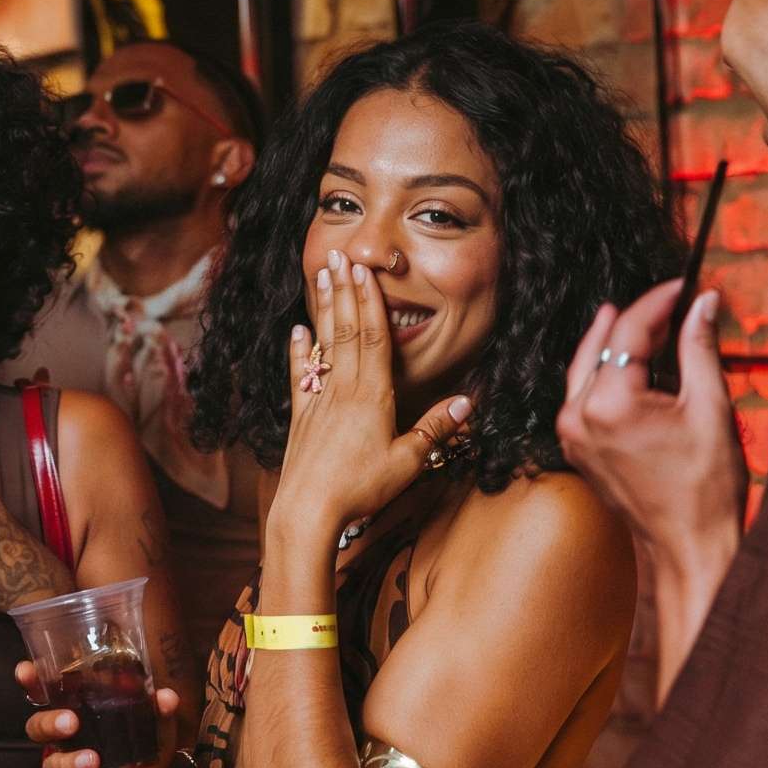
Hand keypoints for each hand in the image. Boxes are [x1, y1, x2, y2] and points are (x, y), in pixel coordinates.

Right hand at [14, 659, 184, 767]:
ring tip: (94, 760)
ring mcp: (72, 763)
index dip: (31, 681)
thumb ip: (158, 707)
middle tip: (71, 722)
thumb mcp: (153, 718)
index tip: (25, 671)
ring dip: (71, 762)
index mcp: (75, 707)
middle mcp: (66, 735)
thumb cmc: (141, 735)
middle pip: (37, 728)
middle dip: (49, 724)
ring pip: (53, 765)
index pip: (45, 691)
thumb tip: (165, 697)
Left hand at [274, 249, 473, 542]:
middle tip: (339, 255)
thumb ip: (436, 428)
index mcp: (373, 396)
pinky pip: (301, 375)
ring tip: (321, 275)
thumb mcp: (408, 462)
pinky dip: (300, 351)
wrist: (307, 512)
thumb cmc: (360, 489)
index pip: (374, 338)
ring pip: (324, 345)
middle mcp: (344, 390)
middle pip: (346, 331)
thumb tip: (469, 400)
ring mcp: (319, 401)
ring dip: (323, 309)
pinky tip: (297, 330)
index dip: (370, 301)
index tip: (365, 269)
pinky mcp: (301, 417)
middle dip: (344, 291)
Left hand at [555, 280, 745, 571]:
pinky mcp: (577, 449)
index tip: (683, 287)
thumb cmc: (705, 489)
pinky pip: (584, 395)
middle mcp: (577, 417)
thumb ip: (699, 348)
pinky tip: (637, 365)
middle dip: (637, 319)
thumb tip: (702, 303)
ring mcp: (571, 436)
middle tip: (673, 302)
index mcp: (607, 405)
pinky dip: (608, 374)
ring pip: (587, 368)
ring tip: (655, 325)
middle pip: (600, 345)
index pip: (627, 332)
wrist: (688, 548)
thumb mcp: (709, 408)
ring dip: (618, 344)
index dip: (658, 302)